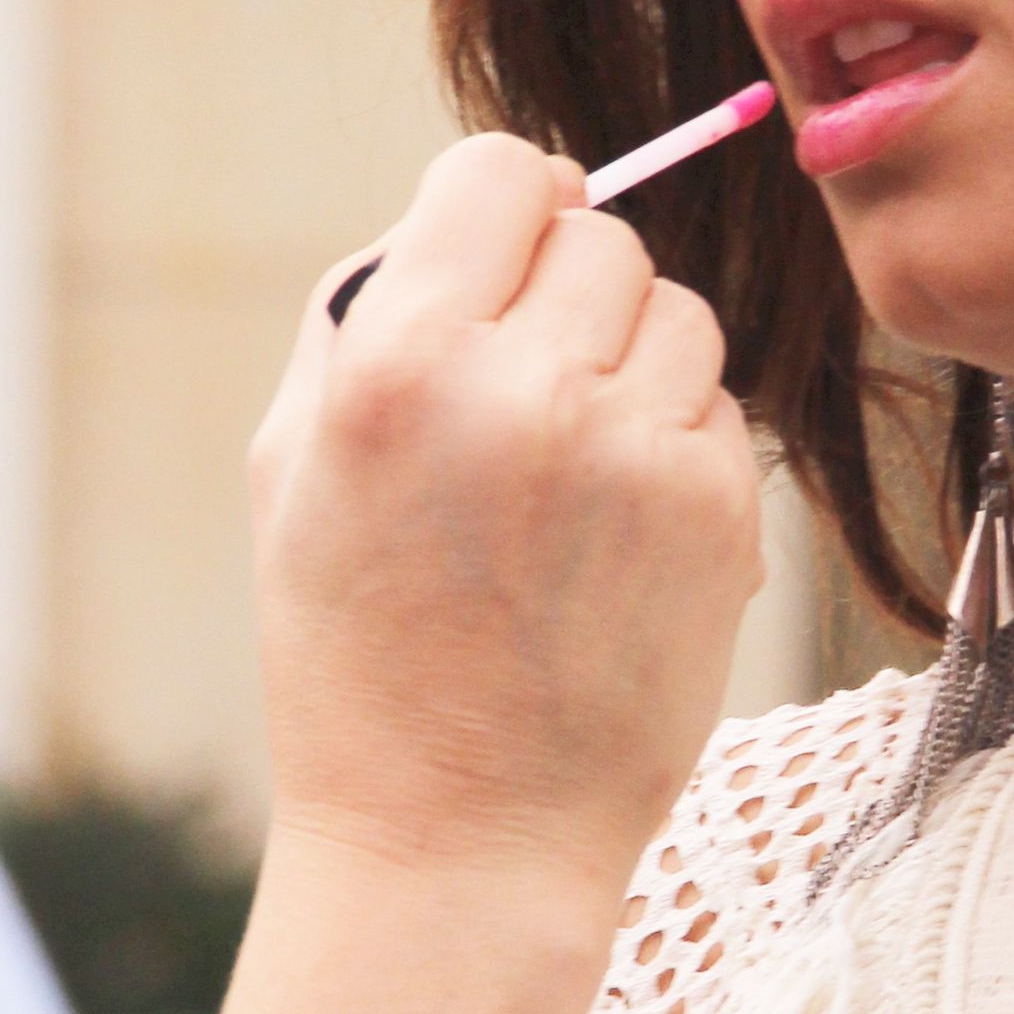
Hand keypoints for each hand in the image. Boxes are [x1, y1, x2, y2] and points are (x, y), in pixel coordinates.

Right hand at [253, 139, 760, 924]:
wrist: (456, 842)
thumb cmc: (358, 656)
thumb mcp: (293, 468)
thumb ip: (371, 309)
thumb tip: (495, 195)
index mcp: (399, 362)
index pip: (501, 171)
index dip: (504, 207)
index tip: (499, 261)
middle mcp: (524, 392)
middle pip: (600, 237)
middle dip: (565, 299)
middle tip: (521, 403)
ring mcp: (636, 455)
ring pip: (679, 316)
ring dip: (634, 369)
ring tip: (568, 480)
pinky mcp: (717, 516)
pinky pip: (720, 412)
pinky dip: (677, 450)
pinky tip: (615, 540)